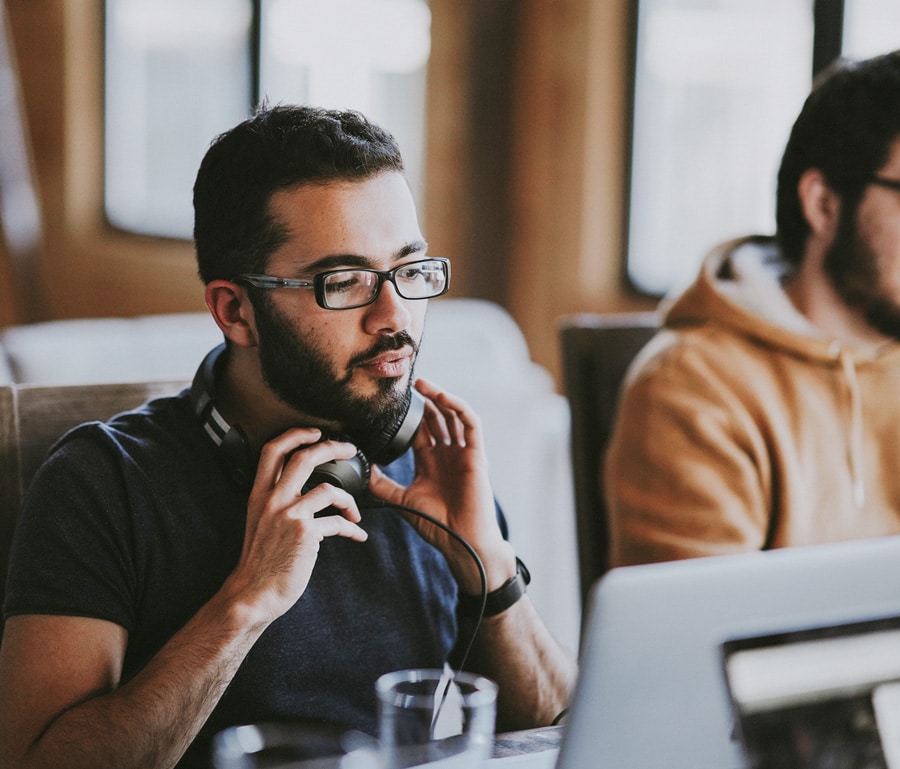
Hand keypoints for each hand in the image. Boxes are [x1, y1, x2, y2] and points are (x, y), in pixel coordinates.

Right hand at [224, 428, 368, 624]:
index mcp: (259, 495)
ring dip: (350, 500)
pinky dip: (352, 529)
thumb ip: (277, 502)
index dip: (295, 434)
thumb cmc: (260, 562)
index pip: (272, 451)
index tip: (315, 432)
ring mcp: (289, 515)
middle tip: (349, 449)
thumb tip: (307, 492)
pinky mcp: (305, 533)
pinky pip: (338, 523)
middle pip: (304, 457)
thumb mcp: (259, 522)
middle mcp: (273, 500)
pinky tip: (357, 535)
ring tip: (355, 512)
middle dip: (332, 447)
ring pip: (329, 489)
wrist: (253, 594)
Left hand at [368, 379, 515, 592]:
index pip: (420, 429)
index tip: (392, 400)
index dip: (409, 413)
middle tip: (407, 384)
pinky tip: (443, 398)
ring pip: (453, 415)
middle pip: (437, 417)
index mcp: (431, 461)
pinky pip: (471, 424)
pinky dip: (459, 408)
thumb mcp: (402, 500)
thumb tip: (362, 469)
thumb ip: (382, 484)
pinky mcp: (477, 455)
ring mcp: (463, 453)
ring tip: (422, 384)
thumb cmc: (437, 524)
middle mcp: (447, 453)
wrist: (462, 542)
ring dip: (440, 397)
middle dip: (423, 400)